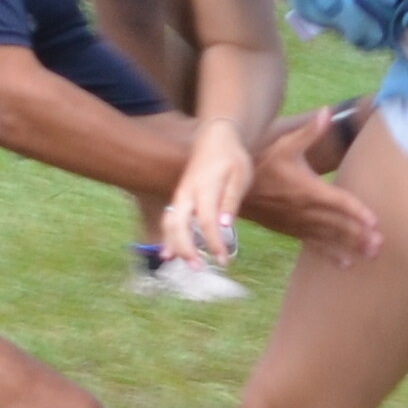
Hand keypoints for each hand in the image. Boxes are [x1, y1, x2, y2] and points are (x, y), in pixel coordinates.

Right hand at [163, 118, 255, 266]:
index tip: (223, 260)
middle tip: (199, 269)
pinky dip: (168, 238)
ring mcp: (180, 195)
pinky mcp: (178, 199)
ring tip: (188, 265)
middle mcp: (187, 193)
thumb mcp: (240, 176)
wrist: (215, 138)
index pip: (207, 221)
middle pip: (179, 225)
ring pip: (170, 223)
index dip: (214, 243)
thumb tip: (225, 227)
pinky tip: (169, 256)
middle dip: (186, 249)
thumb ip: (231, 201)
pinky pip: (169, 220)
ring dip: (176, 246)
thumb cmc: (231, 159)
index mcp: (205, 188)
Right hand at [240, 109, 381, 262]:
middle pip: (338, 224)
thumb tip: (327, 111)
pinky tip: (346, 264)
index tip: (374, 221)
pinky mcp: (292, 231)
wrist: (235, 190)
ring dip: (351, 246)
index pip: (338, 201)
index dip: (356, 211)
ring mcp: (299, 223)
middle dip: (359, 234)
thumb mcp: (285, 144)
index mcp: (308, 188)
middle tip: (379, 244)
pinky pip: (314, 245)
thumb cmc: (263, 162)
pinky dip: (330, 254)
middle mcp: (305, 209)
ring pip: (329, 237)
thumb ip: (310, 131)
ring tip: (371, 255)